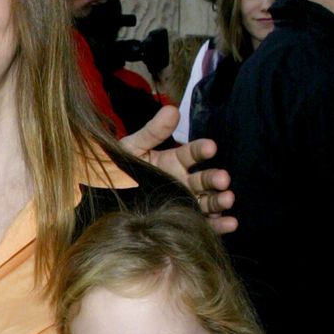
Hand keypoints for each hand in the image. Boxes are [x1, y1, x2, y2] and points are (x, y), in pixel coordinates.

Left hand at [120, 106, 236, 233]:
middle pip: (204, 179)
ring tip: (228, 199)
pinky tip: (231, 223)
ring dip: (220, 200)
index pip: (193, 153)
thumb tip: (171, 109)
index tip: (210, 147)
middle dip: (215, 178)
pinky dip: (220, 224)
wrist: (103, 196)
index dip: (202, 149)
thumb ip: (152, 132)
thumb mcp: (133, 148)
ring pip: (208, 200)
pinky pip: (204, 222)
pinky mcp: (185, 220)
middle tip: (223, 179)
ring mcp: (185, 201)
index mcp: (174, 161)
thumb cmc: (117, 169)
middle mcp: (184, 181)